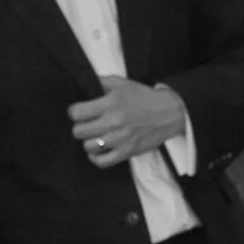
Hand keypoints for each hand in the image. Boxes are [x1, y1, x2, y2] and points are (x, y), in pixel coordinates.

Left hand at [69, 77, 185, 168]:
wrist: (169, 113)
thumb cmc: (143, 97)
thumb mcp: (122, 83)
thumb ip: (101, 82)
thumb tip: (84, 82)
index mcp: (111, 103)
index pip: (77, 113)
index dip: (74, 112)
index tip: (79, 112)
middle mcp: (114, 122)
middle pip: (79, 131)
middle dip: (80, 126)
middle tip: (88, 124)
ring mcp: (120, 139)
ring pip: (88, 146)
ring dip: (89, 141)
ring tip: (95, 135)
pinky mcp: (127, 152)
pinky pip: (101, 161)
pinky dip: (95, 157)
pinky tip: (98, 150)